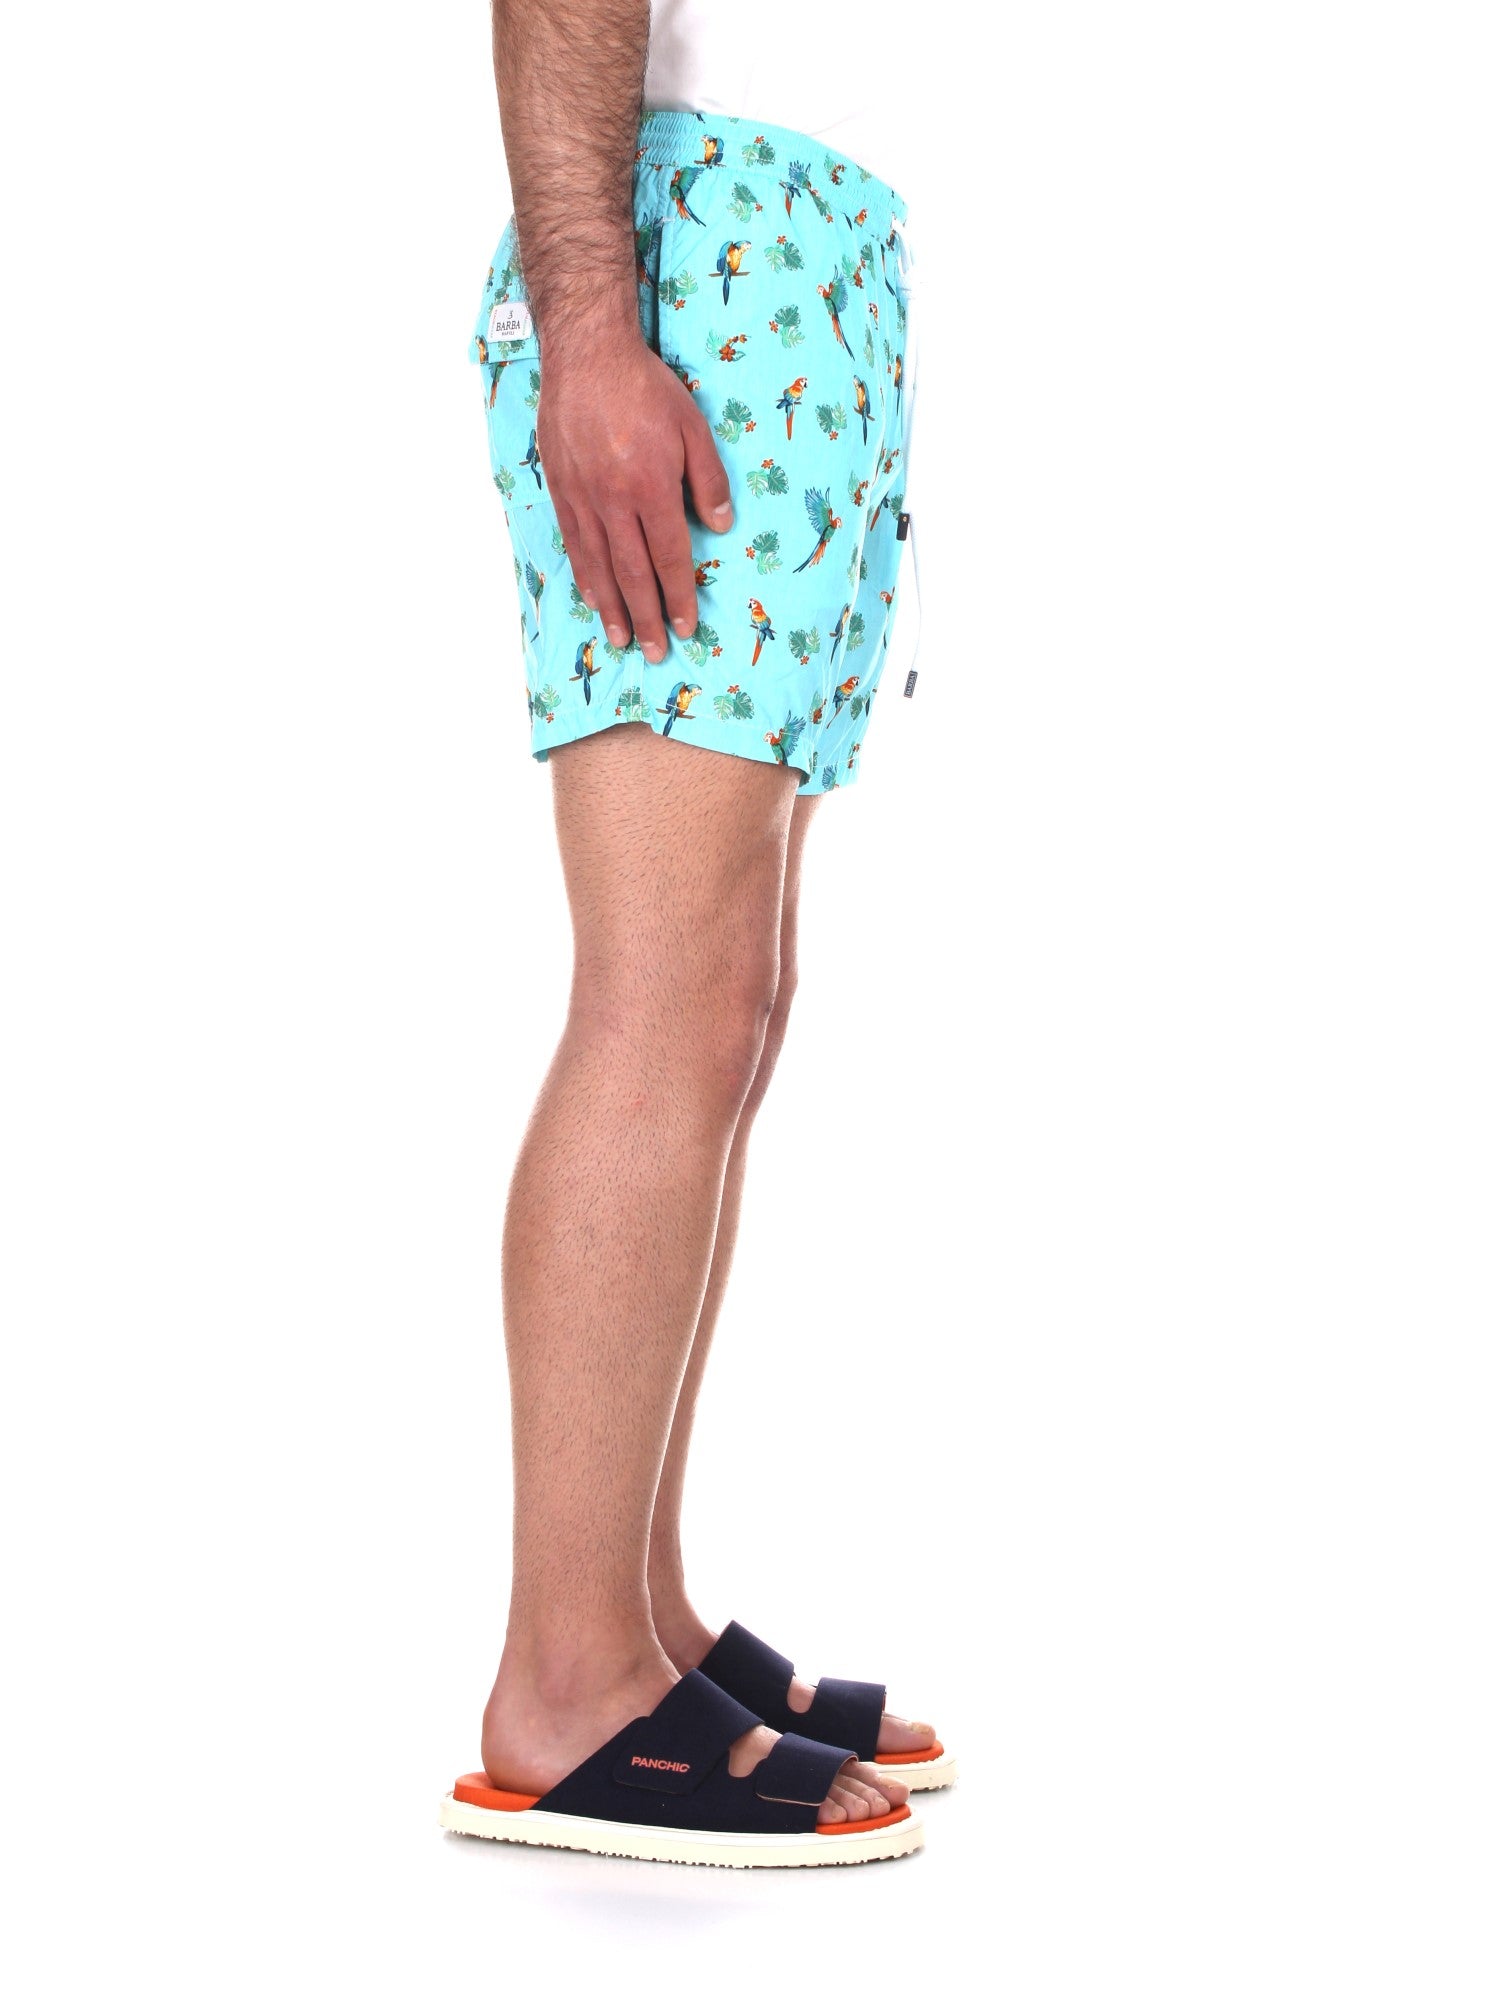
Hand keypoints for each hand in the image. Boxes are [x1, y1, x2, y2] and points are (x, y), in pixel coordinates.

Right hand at [536, 341, 734, 661]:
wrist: (586, 354)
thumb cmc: (645, 386)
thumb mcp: (693, 425)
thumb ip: (708, 479)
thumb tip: (720, 527)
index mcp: (652, 487)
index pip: (669, 557)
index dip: (679, 596)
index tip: (687, 626)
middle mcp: (615, 501)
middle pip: (633, 574)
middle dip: (647, 617)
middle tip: (655, 652)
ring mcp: (584, 498)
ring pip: (599, 567)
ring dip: (612, 609)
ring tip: (622, 640)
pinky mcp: (561, 490)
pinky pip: (575, 545)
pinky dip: (585, 577)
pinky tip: (593, 598)